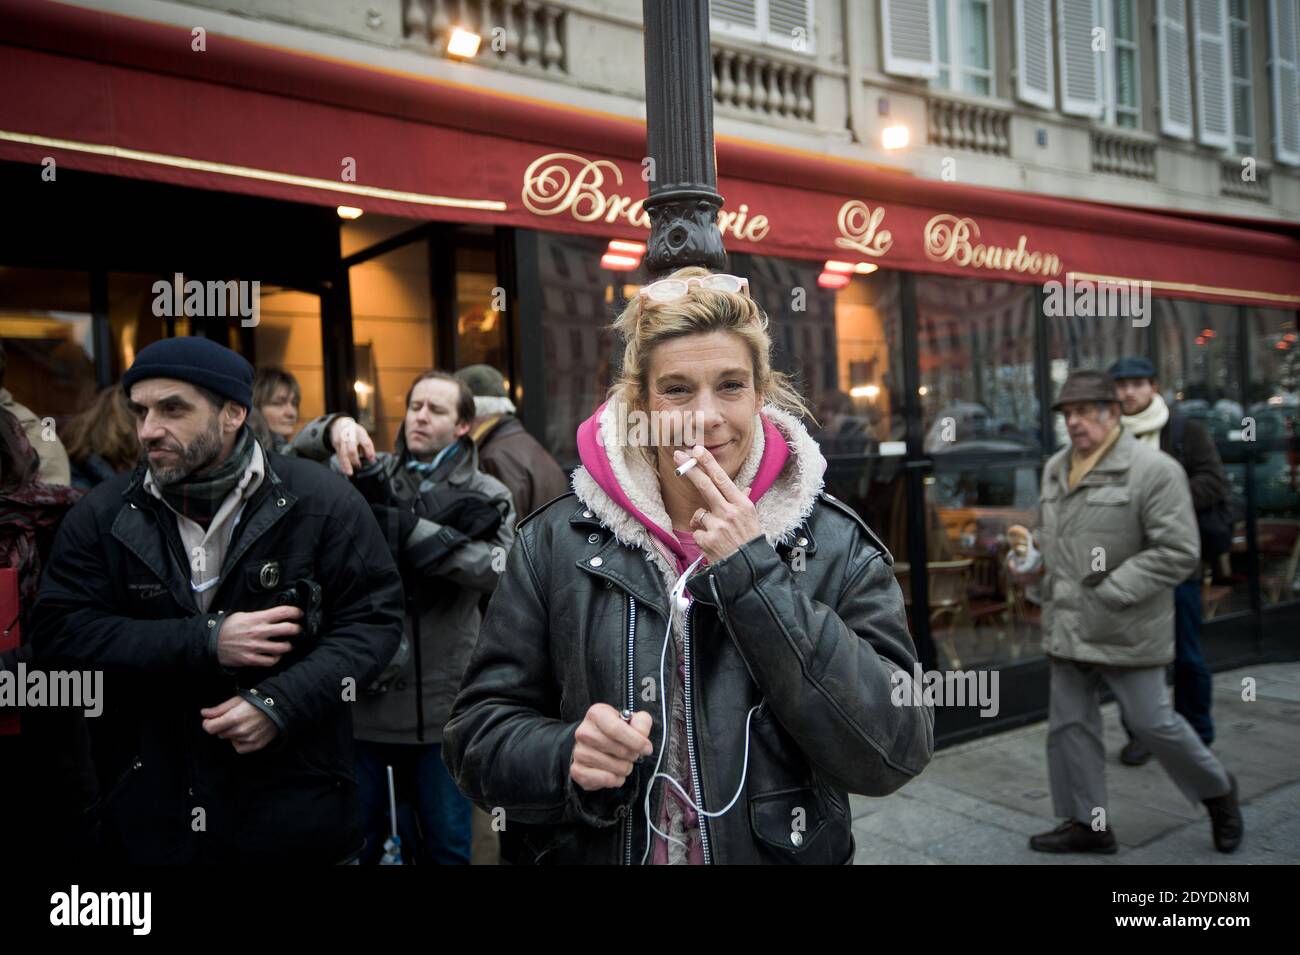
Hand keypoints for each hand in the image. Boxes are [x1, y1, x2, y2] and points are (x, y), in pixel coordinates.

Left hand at [200, 697, 278, 753]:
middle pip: (219, 733)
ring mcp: (248, 739)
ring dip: (231, 733)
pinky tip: (246, 732)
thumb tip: (204, 713)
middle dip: (222, 726)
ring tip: (242, 723)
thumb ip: (219, 709)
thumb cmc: (257, 702)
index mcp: (234, 718)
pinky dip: (239, 741)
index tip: (210, 720)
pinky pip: (238, 747)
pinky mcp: (255, 745)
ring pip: (229, 739)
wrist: (279, 708)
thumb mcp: (237, 700)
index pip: (210, 728)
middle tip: (232, 718)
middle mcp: (240, 731)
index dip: (207, 723)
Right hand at [216, 606, 301, 667]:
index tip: (299, 614)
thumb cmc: (227, 628)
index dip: (295, 612)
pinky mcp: (252, 659)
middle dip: (297, 629)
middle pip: (288, 629)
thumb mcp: (243, 615)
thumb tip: (275, 615)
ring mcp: (256, 646)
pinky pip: (271, 661)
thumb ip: (260, 615)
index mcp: (257, 618)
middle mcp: (259, 632)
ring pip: (283, 647)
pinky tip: (276, 655)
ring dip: (288, 645)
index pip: (282, 612)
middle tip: (297, 629)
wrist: (211, 643)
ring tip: (287, 644)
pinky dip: (276, 658)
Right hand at [328, 416, 375, 476]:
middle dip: (355, 460)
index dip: (369, 452)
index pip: (365, 442)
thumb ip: (368, 446)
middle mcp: (349, 435)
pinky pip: (338, 456)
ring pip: (343, 454)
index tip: (371, 459)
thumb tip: (371, 459)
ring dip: (346, 465)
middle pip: (351, 449)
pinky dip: (342, 464)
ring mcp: (341, 440)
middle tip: (359, 466)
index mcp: (359, 432)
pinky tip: (345, 470)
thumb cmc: (354, 432)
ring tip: (350, 473)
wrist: (339, 424)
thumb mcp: (363, 435)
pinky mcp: (335, 444)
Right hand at [570, 703, 652, 791]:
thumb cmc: (615, 732)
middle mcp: (584, 732)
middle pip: (618, 750)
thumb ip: (642, 722)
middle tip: (632, 754)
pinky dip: (614, 780)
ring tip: (622, 763)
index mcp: (596, 714)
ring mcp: (578, 752)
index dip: (636, 741)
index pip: (617, 729)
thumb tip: (641, 735)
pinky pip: (603, 779)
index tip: (647, 748)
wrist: (593, 744)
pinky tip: (614, 774)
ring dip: (624, 768)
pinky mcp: (577, 770)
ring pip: (613, 767)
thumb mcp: (631, 720)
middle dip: (632, 755)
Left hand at [673, 445, 760, 562]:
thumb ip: (743, 502)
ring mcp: (718, 526)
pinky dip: (702, 537)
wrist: (749, 569)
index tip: (697, 450)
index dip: (708, 463)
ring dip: (703, 522)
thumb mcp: (751, 519)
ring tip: (717, 533)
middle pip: (705, 486)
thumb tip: (743, 489)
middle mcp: (730, 512)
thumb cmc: (749, 542)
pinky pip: (696, 531)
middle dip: (690, 469)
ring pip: (699, 513)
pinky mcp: (707, 540)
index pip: (722, 479)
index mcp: (742, 504)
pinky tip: (712, 544)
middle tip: (677, 455)